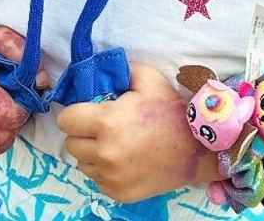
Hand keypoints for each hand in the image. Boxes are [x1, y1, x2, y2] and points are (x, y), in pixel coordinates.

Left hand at [59, 63, 211, 203]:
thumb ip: (121, 71)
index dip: (75, 114)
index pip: (66, 120)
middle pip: (70, 144)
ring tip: (115, 145)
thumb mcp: (148, 79)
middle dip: (82, 134)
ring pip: (82, 163)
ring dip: (92, 153)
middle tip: (101, 129)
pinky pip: (98, 180)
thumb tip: (103, 70)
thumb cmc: (171, 112)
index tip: (87, 113)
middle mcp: (104, 153)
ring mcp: (111, 176)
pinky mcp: (118, 193)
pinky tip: (124, 161)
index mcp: (106, 122)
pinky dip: (105, 171)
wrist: (197, 150)